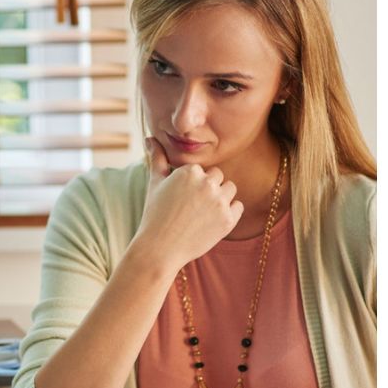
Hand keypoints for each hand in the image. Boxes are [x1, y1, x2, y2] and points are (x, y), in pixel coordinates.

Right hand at [133, 138, 243, 272]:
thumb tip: (150, 137)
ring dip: (220, 199)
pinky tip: (209, 222)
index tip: (179, 200)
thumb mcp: (154, 184)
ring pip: (230, 189)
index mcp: (190, 171)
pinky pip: (238, 207)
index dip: (191, 185)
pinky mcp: (229, 220)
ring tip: (200, 215)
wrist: (159, 250)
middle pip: (218, 177)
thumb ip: (157, 158)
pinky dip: (227, 214)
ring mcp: (219, 202)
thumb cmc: (154, 215)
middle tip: (189, 209)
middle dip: (207, 190)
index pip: (202, 170)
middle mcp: (207, 183)